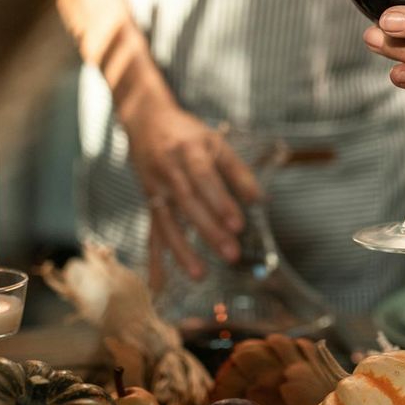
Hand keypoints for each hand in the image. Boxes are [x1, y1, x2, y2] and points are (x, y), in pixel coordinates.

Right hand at [117, 103, 262, 280]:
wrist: (145, 121)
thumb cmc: (186, 132)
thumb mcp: (214, 140)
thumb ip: (237, 170)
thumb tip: (259, 200)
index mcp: (189, 150)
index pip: (205, 178)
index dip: (220, 202)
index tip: (238, 225)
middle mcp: (169, 170)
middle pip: (189, 203)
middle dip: (209, 230)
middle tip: (231, 254)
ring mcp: (155, 187)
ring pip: (167, 222)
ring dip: (182, 250)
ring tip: (199, 274)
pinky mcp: (148, 202)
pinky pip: (152, 231)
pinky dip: (155, 258)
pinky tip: (159, 283)